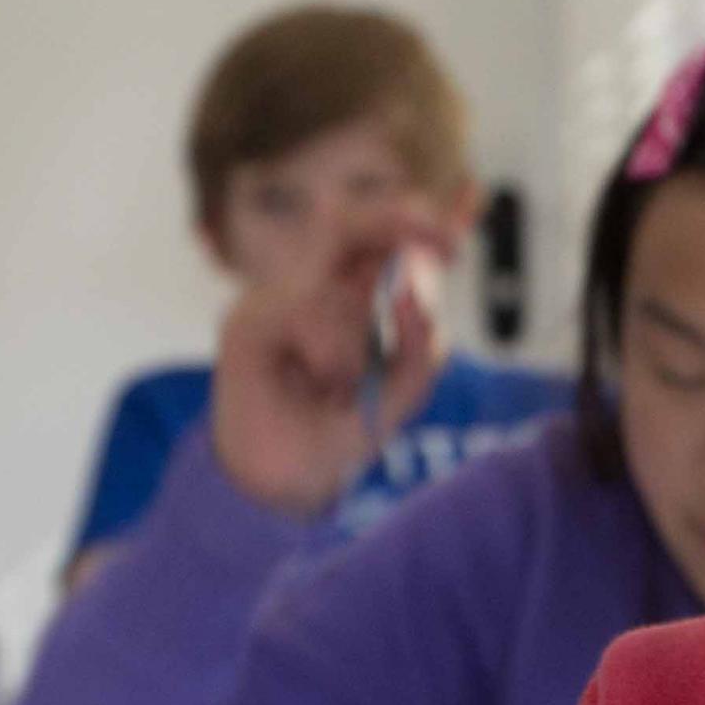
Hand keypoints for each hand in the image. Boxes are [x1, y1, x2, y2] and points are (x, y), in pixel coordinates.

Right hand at [207, 237, 448, 517]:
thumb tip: (413, 292)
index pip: (382, 233)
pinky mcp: (245, 320)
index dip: (419, 222)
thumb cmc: (344, 427)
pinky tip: (324, 384)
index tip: (459, 236)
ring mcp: (273, 296)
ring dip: (356, 341)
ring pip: (331, 284)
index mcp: (351, 289)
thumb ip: (422, 341)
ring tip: (344, 386)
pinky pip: (303, 312)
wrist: (291, 482)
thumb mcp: (406, 386)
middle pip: (348, 222)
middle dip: (396, 223)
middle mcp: (311, 284)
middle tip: (441, 243)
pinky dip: (331, 356)